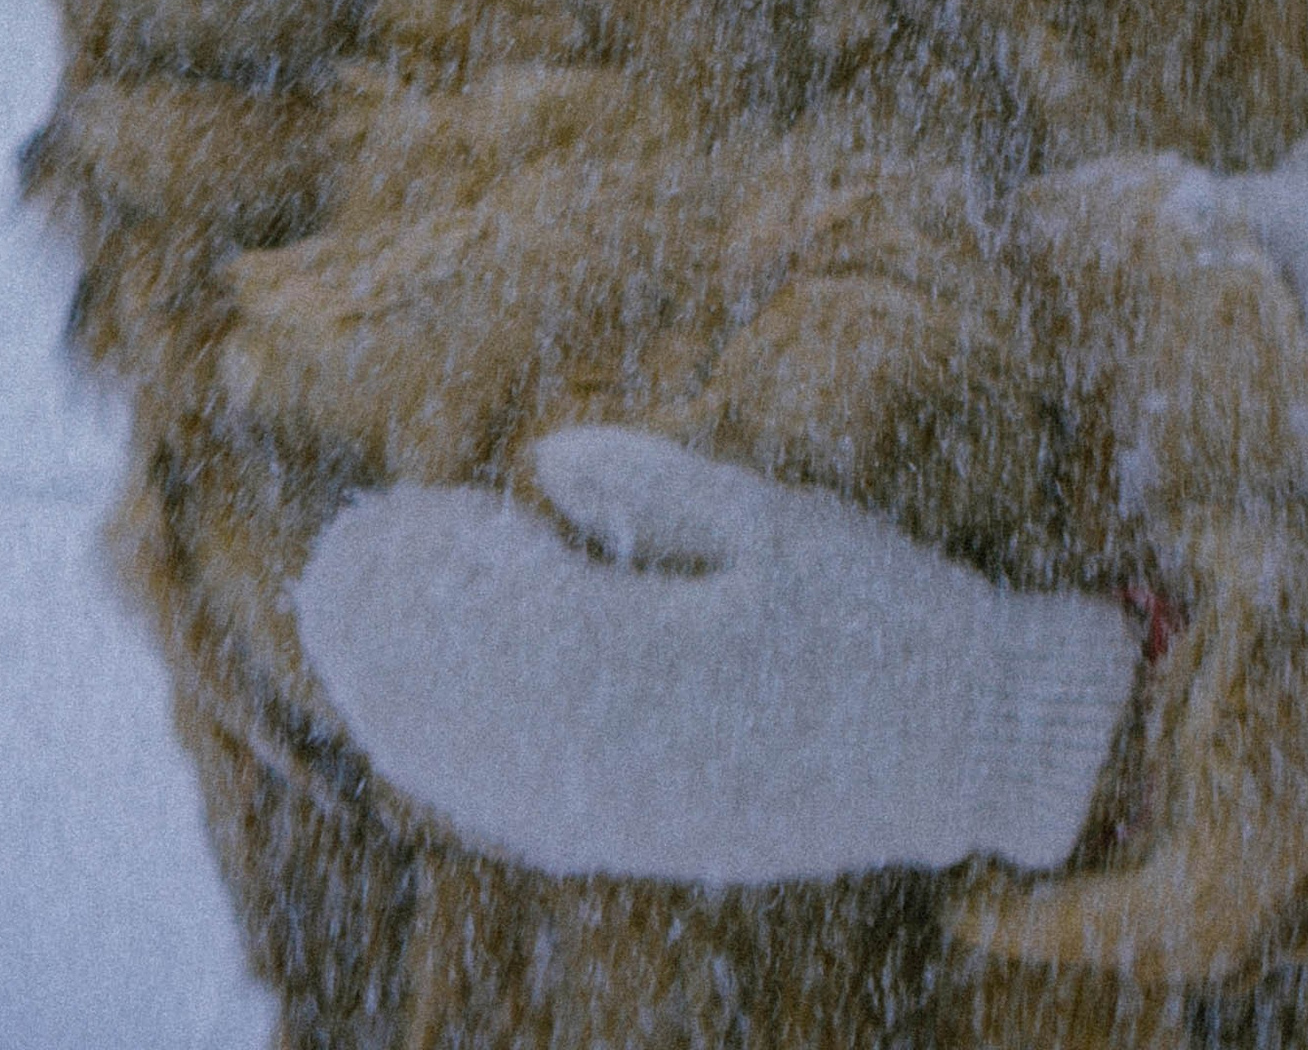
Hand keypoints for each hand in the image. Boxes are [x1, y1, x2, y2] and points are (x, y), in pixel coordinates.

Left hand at [293, 425, 1136, 885]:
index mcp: (656, 661)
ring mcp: (643, 815)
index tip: (384, 519)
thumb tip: (542, 464)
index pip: (499, 614)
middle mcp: (630, 756)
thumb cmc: (885, 614)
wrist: (971, 745)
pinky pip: (536, 820)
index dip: (433, 567)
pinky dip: (467, 778)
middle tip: (337, 574)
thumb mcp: (775, 522)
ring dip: (411, 711)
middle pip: (468, 699)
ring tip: (355, 653)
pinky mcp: (667, 843)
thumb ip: (653, 490)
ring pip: (487, 772)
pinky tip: (433, 748)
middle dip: (394, 638)